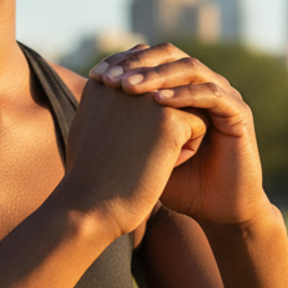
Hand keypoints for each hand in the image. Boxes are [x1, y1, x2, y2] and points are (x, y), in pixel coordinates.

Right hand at [61, 61, 207, 238]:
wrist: (89, 208)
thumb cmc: (87, 177)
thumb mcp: (90, 127)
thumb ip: (107, 102)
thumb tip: (120, 89)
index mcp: (103, 81)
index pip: (146, 87)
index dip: (143, 121)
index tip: (122, 146)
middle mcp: (125, 80)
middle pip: (168, 96)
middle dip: (160, 127)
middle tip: (133, 156)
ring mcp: (147, 97)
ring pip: (186, 109)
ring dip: (175, 137)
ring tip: (145, 160)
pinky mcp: (169, 118)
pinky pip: (199, 126)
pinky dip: (185, 151)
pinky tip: (159, 167)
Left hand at [90, 43, 268, 225]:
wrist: (216, 211)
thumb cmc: (177, 183)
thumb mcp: (142, 150)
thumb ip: (123, 123)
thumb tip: (86, 101)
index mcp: (180, 88)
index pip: (150, 59)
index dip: (123, 63)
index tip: (94, 76)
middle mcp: (202, 86)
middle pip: (169, 55)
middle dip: (138, 64)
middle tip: (110, 78)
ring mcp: (223, 96)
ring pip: (190, 69)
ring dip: (157, 75)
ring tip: (129, 87)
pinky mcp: (239, 113)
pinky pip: (211, 94)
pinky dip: (184, 95)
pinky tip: (158, 103)